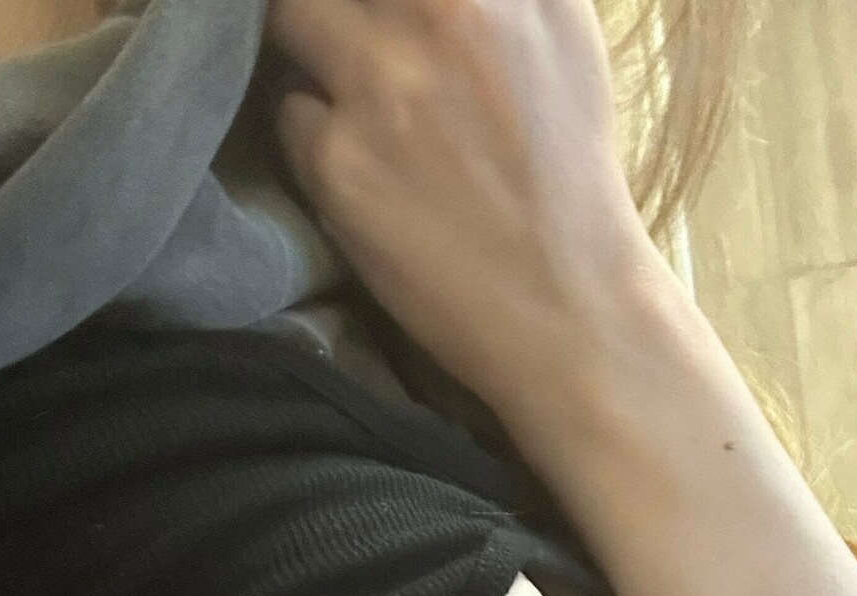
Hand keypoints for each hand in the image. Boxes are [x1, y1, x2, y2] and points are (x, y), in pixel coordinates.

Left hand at [267, 0, 659, 409]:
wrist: (565, 305)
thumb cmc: (567, 166)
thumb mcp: (560, 29)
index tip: (371, 13)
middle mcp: (435, 14)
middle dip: (328, 8)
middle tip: (341, 36)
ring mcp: (378, 86)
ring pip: (289, 19)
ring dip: (308, 51)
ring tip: (352, 94)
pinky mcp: (338, 163)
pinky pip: (289, 115)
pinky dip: (311, 134)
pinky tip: (358, 166)